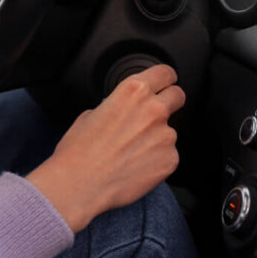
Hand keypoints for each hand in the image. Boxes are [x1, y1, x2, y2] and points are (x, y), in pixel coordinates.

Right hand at [26, 65, 185, 232]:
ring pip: (169, 131)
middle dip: (169, 103)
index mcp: (133, 92)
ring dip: (157, 138)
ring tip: (131, 153)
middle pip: (178, 96)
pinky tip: (135, 167)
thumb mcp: (90, 114)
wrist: (79, 184)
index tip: (165, 83)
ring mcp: (165, 136)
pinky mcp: (170, 160)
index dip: (165, 79)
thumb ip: (116, 106)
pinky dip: (156, 160)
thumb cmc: (78, 151)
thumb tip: (124, 111)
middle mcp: (154, 110)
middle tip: (152, 117)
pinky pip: (168, 155)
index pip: (164, 73)